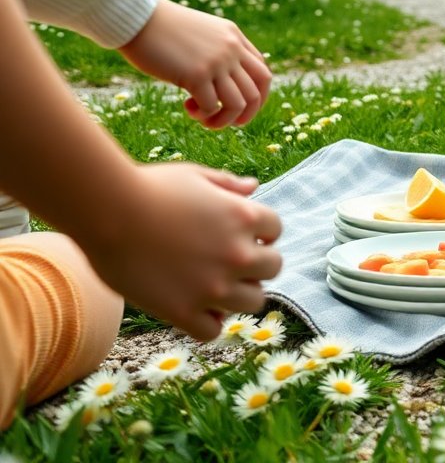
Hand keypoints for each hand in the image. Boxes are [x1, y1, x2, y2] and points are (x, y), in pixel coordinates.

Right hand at [76, 163, 282, 340]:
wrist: (105, 211)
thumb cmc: (147, 187)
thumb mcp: (194, 176)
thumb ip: (227, 184)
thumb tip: (253, 187)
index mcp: (245, 217)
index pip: (276, 230)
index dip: (259, 231)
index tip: (239, 233)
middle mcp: (238, 254)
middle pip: (273, 268)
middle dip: (256, 263)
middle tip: (229, 261)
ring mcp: (213, 287)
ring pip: (253, 303)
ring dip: (239, 294)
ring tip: (214, 286)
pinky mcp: (183, 312)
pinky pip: (212, 330)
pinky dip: (206, 322)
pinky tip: (193, 308)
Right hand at [118, 0, 270, 127]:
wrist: (136, 17)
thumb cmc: (162, 29)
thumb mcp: (201, 33)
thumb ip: (218, 51)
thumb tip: (225, 84)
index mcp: (235, 38)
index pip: (262, 74)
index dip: (258, 97)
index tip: (241, 108)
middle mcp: (231, 49)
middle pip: (256, 92)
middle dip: (247, 114)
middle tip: (229, 122)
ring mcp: (216, 62)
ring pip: (238, 104)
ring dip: (224, 120)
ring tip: (204, 119)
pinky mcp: (197, 74)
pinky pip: (212, 106)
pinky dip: (203, 115)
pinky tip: (188, 107)